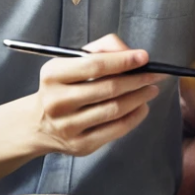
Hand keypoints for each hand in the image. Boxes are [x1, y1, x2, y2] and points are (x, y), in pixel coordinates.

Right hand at [29, 34, 164, 157]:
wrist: (38, 124)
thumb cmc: (64, 85)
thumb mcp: (72, 61)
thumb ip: (102, 49)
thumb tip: (132, 54)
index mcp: (53, 75)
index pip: (95, 65)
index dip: (123, 60)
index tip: (145, 57)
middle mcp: (57, 101)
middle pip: (109, 89)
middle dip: (138, 79)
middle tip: (156, 74)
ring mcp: (68, 127)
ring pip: (115, 110)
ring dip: (140, 97)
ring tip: (151, 88)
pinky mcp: (81, 145)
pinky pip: (116, 129)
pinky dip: (135, 116)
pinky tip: (142, 106)